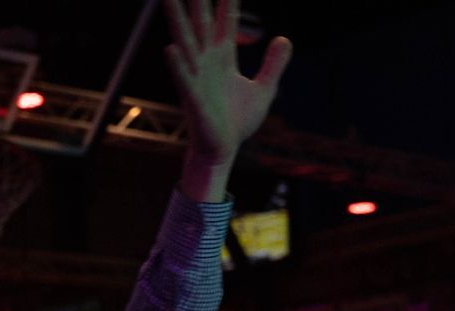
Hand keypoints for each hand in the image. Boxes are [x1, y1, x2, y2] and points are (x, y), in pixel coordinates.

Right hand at [165, 0, 291, 181]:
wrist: (223, 151)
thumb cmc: (237, 122)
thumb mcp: (264, 90)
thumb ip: (273, 64)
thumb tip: (284, 39)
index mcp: (223, 58)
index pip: (225, 22)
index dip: (227, 1)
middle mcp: (207, 63)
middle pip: (200, 24)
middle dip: (195, 1)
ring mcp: (198, 79)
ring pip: (186, 44)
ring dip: (177, 21)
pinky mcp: (194, 101)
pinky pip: (185, 80)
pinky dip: (178, 66)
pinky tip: (171, 50)